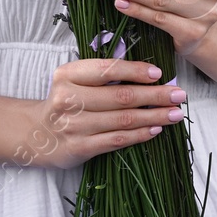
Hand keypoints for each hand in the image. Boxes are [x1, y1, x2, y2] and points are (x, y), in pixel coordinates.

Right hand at [25, 57, 188, 170]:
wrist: (37, 134)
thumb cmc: (65, 101)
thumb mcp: (74, 80)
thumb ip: (102, 75)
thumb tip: (148, 74)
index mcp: (67, 75)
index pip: (107, 69)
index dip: (135, 71)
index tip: (159, 74)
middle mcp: (69, 98)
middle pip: (120, 96)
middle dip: (155, 95)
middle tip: (179, 94)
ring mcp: (74, 125)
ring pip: (123, 120)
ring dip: (154, 116)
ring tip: (175, 114)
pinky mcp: (80, 147)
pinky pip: (117, 140)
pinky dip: (140, 134)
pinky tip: (156, 129)